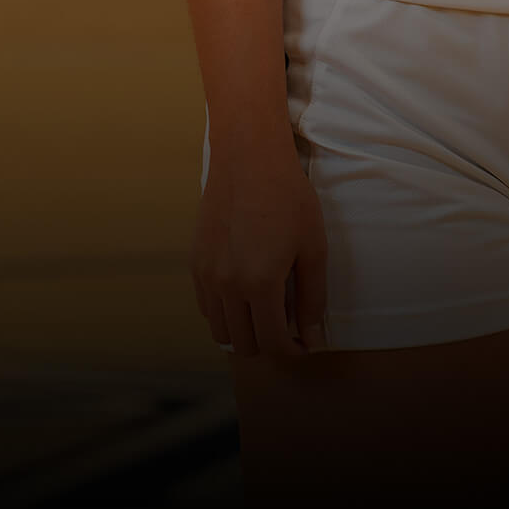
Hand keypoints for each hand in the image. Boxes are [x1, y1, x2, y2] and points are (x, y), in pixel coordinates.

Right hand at [192, 147, 327, 358]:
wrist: (248, 158)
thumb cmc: (288, 197)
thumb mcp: (313, 245)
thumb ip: (312, 297)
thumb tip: (311, 335)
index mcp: (259, 284)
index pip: (273, 342)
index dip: (292, 351)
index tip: (304, 345)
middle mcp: (227, 286)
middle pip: (243, 344)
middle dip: (269, 344)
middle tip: (288, 329)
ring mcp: (207, 275)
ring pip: (220, 331)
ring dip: (244, 333)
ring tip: (266, 314)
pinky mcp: (196, 262)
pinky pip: (206, 306)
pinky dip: (225, 313)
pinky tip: (244, 296)